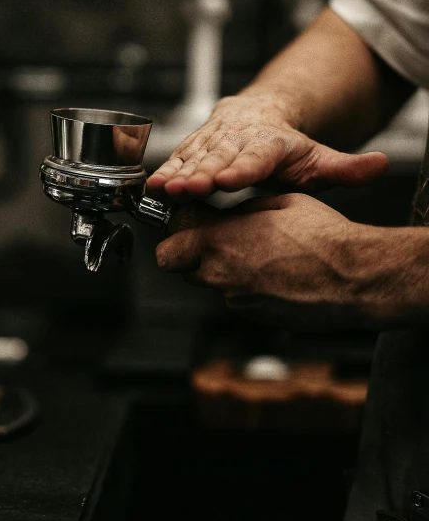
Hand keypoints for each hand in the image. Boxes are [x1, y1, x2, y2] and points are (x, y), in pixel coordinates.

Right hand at [147, 93, 387, 198]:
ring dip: (178, 173)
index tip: (230, 181)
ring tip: (163, 189)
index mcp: (271, 141)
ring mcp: (215, 138)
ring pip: (196, 156)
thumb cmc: (288, 145)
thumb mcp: (320, 158)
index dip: (242, 168)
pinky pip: (180, 157)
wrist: (259, 114)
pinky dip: (165, 171)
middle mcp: (239, 136)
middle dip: (203, 174)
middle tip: (187, 189)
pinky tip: (151, 186)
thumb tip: (381, 165)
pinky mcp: (197, 144)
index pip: (257, 156)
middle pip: (220, 156)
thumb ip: (346, 168)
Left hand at [155, 193, 384, 330]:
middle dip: (196, 257)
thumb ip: (247, 210)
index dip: (175, 241)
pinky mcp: (256, 317)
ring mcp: (238, 300)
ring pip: (213, 286)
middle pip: (184, 272)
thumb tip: (235, 214)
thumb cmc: (324, 238)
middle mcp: (222, 275)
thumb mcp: (281, 203)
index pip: (167, 252)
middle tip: (222, 243)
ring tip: (259, 256)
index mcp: (220, 241)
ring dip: (224, 272)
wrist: (354, 278)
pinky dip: (247, 288)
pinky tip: (275, 274)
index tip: (188, 231)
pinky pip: (238, 299)